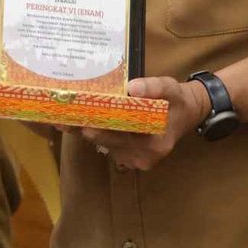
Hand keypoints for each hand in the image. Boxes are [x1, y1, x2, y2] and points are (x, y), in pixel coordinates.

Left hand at [73, 76, 209, 171]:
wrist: (187, 113)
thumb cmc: (177, 100)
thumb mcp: (170, 88)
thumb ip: (153, 87)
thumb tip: (132, 88)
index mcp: (154, 144)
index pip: (120, 136)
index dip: (98, 127)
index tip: (77, 120)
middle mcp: (144, 157)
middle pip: (108, 142)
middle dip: (84, 129)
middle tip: (59, 118)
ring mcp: (137, 160)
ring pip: (105, 146)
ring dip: (85, 132)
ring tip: (62, 118)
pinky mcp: (131, 158)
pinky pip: (109, 146)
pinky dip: (95, 134)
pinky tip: (78, 122)